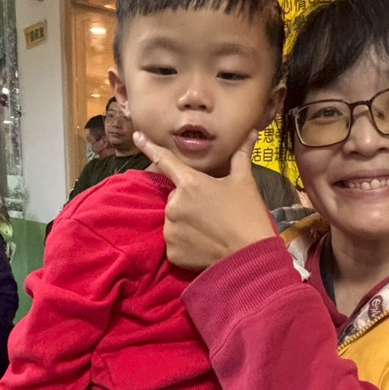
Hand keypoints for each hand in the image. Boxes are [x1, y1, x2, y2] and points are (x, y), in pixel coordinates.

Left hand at [133, 130, 274, 271]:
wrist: (251, 256)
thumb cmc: (248, 215)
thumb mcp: (245, 182)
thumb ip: (241, 156)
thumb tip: (251, 133)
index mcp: (190, 183)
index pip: (165, 160)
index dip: (149, 146)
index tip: (137, 135)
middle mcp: (174, 205)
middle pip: (176, 196)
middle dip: (191, 201)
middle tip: (213, 211)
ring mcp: (171, 229)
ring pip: (175, 220)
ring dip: (187, 222)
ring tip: (211, 230)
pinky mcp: (172, 252)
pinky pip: (175, 242)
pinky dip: (186, 243)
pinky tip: (204, 244)